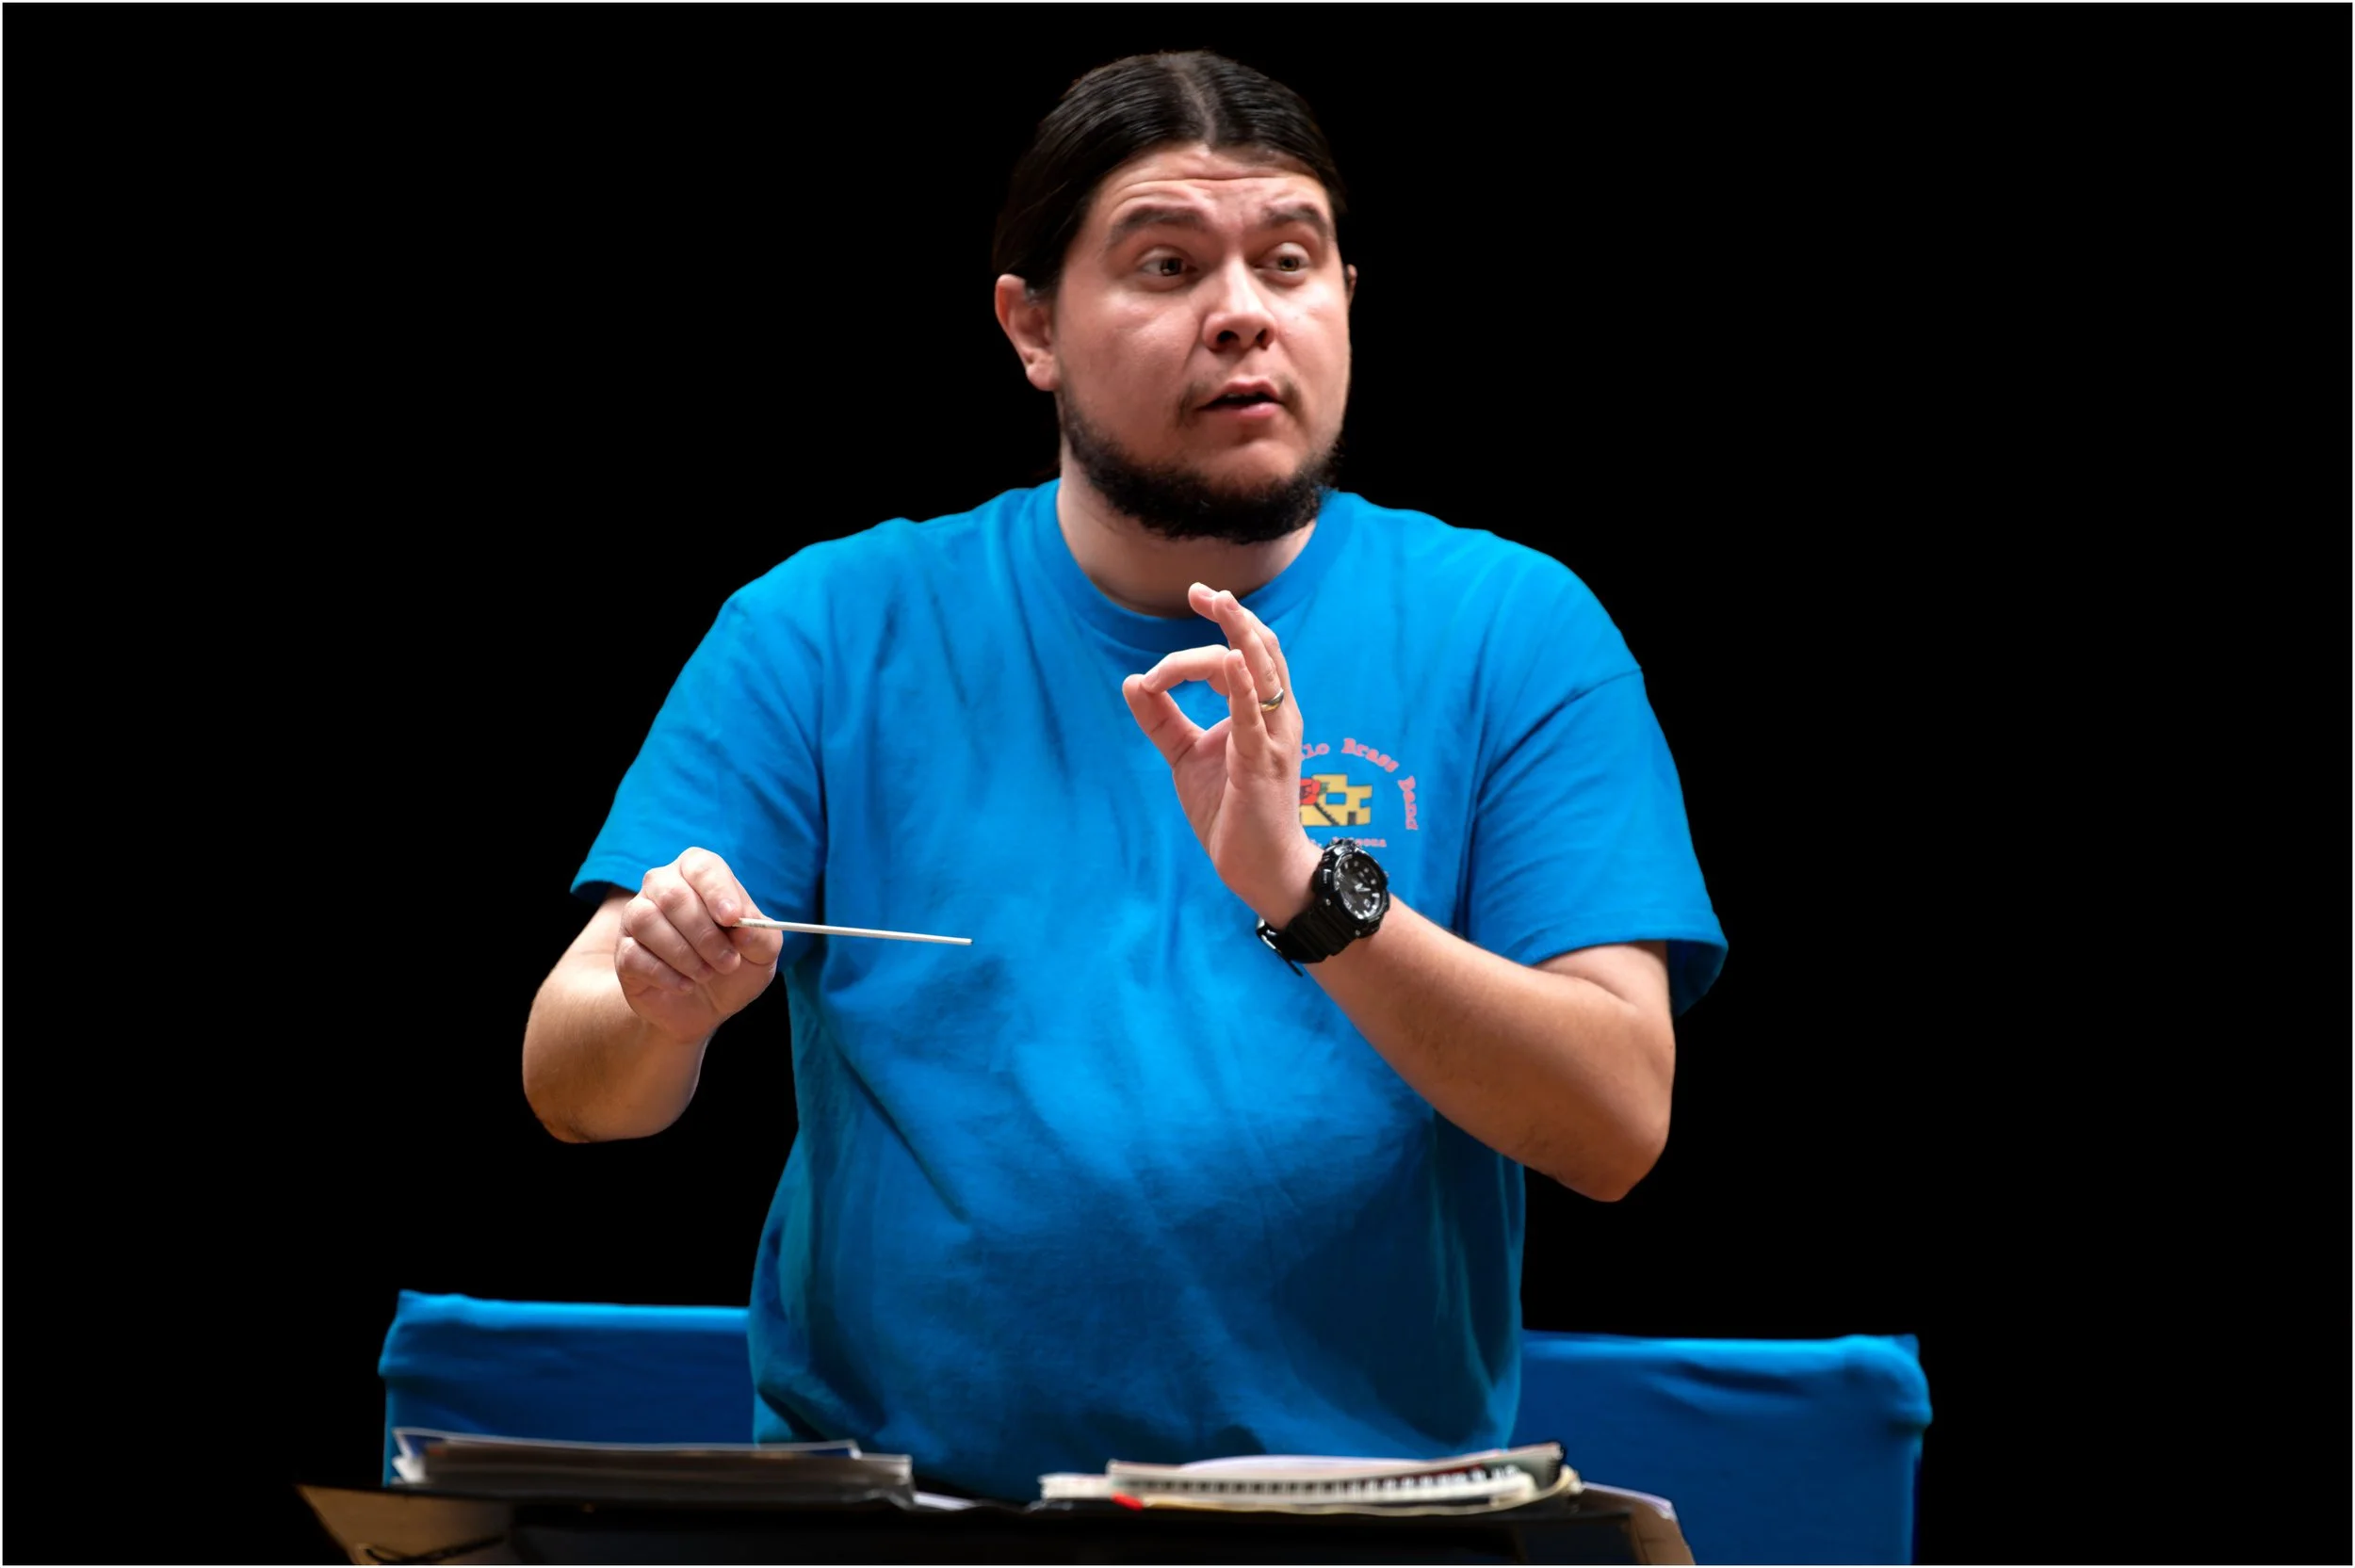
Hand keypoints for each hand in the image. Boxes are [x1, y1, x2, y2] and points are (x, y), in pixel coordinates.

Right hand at [615, 847, 784, 1042]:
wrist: (706, 1007)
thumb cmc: (735, 965)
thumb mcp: (762, 953)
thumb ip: (760, 936)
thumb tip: (743, 928)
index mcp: (697, 875)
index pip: (701, 866)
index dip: (716, 890)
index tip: (732, 918)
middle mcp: (662, 887)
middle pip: (672, 895)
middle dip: (704, 934)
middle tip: (728, 962)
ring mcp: (637, 918)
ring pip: (646, 921)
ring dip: (683, 954)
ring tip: (706, 974)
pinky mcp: (624, 951)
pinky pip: (634, 955)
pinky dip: (665, 974)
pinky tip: (686, 986)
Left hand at [1122, 583, 1322, 925]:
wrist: (1257, 865)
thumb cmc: (1229, 810)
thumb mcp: (1185, 755)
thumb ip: (1162, 720)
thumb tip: (1132, 682)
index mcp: (1260, 711)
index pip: (1239, 655)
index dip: (1215, 629)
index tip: (1195, 599)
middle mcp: (1276, 716)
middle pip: (1260, 648)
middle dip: (1233, 615)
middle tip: (1201, 592)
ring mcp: (1274, 736)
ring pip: (1262, 668)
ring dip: (1238, 633)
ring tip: (1217, 603)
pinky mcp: (1263, 760)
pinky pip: (1256, 713)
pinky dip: (1243, 683)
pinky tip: (1230, 661)